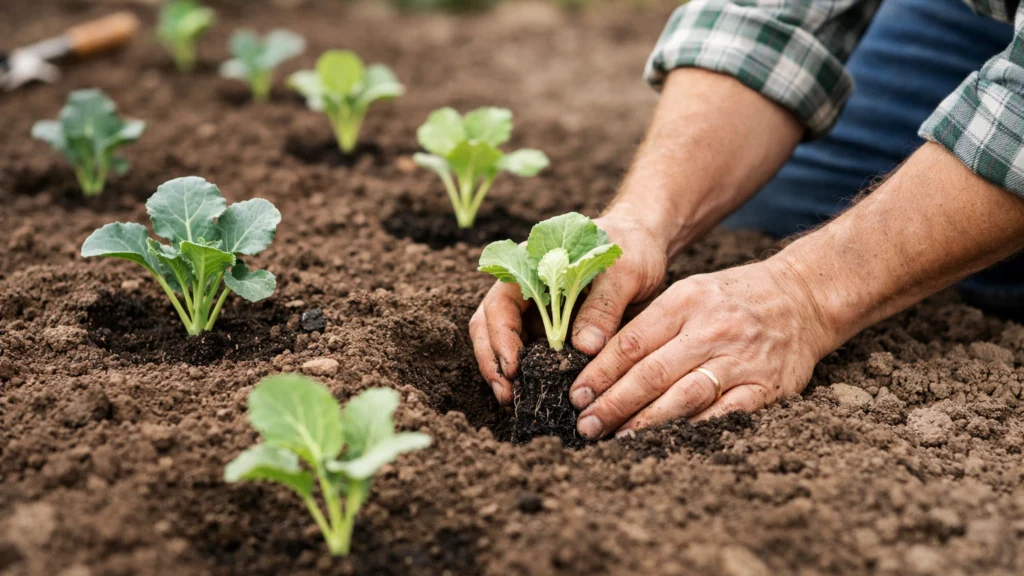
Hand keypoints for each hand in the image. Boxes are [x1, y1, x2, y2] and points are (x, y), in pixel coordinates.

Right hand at [470, 207, 669, 403]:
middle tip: (508, 395)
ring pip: (504, 346)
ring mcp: (537, 314)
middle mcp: (526, 292)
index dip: (501, 336)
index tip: (515, 366)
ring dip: (505, 374)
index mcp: (531, 267)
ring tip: (515, 402)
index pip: (499, 304)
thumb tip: (583, 347)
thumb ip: (604, 305)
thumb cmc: (631, 249)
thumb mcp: (624, 272)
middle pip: (490, 327)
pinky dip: (529, 377)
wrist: (644, 248)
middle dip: (493, 362)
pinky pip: (532, 357)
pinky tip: (538, 396)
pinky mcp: (553, 334)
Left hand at [568, 259, 836, 438]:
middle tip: (587, 424)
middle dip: (614, 403)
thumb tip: (599, 361)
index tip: (577, 395)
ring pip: (684, 397)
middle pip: (652, 373)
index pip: (632, 342)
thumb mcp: (689, 292)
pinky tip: (668, 442)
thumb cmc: (733, 298)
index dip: (600, 373)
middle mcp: (711, 329)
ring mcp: (740, 359)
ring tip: (617, 437)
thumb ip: (651, 323)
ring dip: (645, 422)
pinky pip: (723, 414)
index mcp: (686, 301)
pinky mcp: (765, 386)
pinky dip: (693, 430)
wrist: (803, 297)